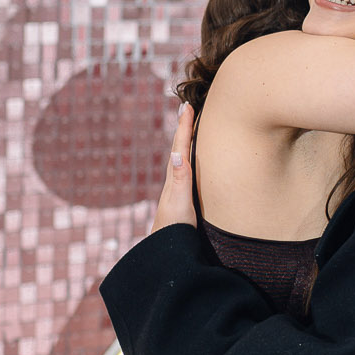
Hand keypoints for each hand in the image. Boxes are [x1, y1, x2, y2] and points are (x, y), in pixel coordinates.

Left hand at [151, 103, 196, 233]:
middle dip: (183, 126)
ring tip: (188, 126)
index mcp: (175, 176)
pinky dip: (188, 156)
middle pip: (178, 146)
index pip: (180, 146)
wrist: (166, 248)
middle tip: (187, 107)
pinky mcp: (181, 196)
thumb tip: (176, 154)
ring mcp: (176, 187)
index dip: (184, 126)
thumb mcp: (181, 202)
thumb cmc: (175, 227)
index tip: (187, 105)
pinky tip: (189, 159)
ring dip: (184, 139)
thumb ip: (181, 179)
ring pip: (181, 156)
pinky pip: (186, 168)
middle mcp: (174, 179)